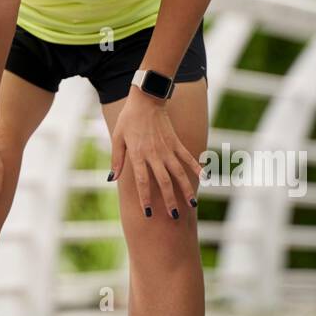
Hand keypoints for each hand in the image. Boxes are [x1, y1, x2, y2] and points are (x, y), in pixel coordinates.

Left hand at [108, 90, 200, 219]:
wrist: (146, 99)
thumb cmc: (128, 119)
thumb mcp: (117, 138)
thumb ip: (116, 159)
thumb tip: (111, 178)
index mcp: (138, 154)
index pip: (142, 181)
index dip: (145, 198)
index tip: (148, 213)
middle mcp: (154, 154)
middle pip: (163, 181)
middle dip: (169, 200)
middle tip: (174, 217)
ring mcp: (167, 148)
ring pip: (179, 173)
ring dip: (185, 190)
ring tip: (192, 206)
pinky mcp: (176, 142)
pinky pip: (188, 157)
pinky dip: (196, 167)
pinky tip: (204, 179)